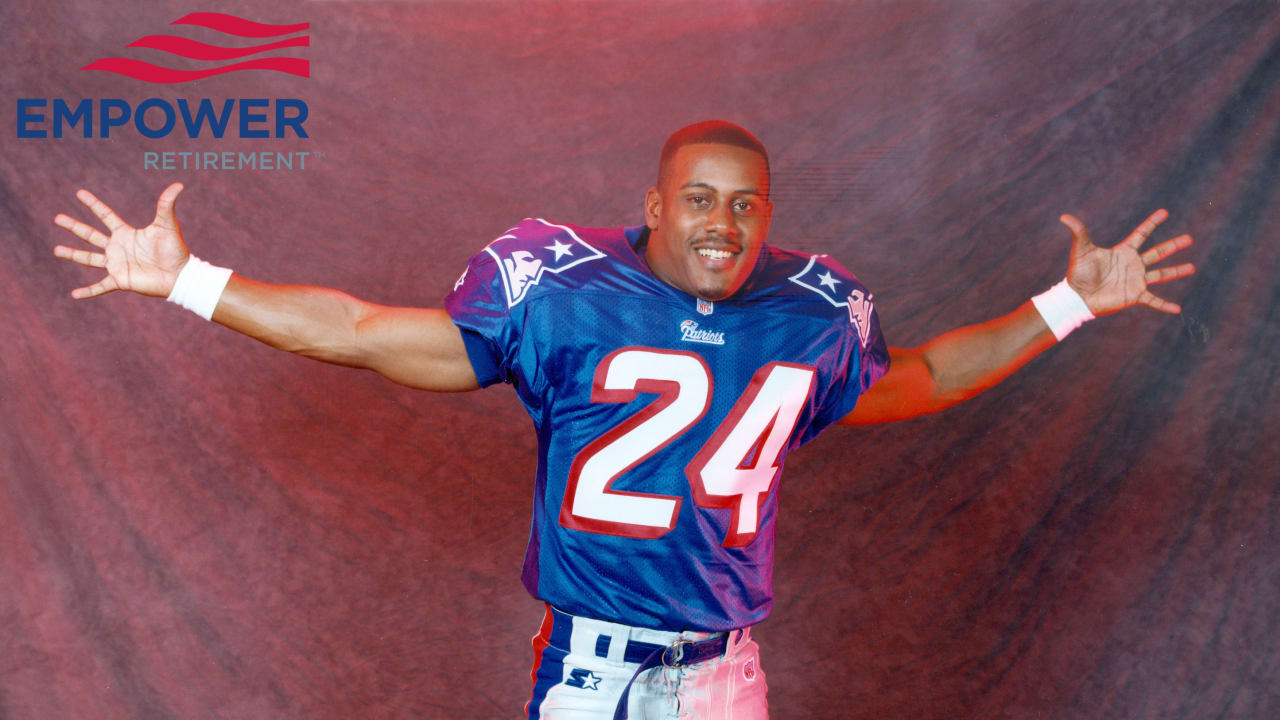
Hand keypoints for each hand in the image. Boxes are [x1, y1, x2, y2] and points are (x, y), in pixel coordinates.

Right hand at [52, 182, 190, 298]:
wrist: (180, 275)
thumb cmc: (175, 250)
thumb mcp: (168, 225)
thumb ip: (167, 205)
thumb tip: (179, 185)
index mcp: (126, 233)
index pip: (105, 216)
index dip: (93, 204)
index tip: (79, 193)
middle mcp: (118, 247)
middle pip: (91, 235)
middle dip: (74, 227)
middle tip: (57, 218)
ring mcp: (117, 264)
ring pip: (89, 259)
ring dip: (72, 254)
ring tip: (56, 250)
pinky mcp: (120, 280)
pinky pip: (100, 287)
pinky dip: (88, 291)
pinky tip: (75, 295)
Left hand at [1059, 209, 1194, 314]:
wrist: (1077, 296)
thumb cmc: (1079, 273)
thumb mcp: (1081, 250)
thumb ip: (1078, 232)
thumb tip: (1064, 216)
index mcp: (1123, 252)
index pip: (1141, 234)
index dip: (1152, 223)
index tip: (1164, 212)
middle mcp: (1133, 265)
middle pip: (1158, 252)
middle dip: (1173, 245)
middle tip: (1189, 238)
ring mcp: (1136, 280)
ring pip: (1161, 274)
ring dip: (1177, 271)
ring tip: (1192, 267)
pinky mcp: (1134, 296)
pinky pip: (1154, 301)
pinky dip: (1165, 305)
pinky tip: (1178, 309)